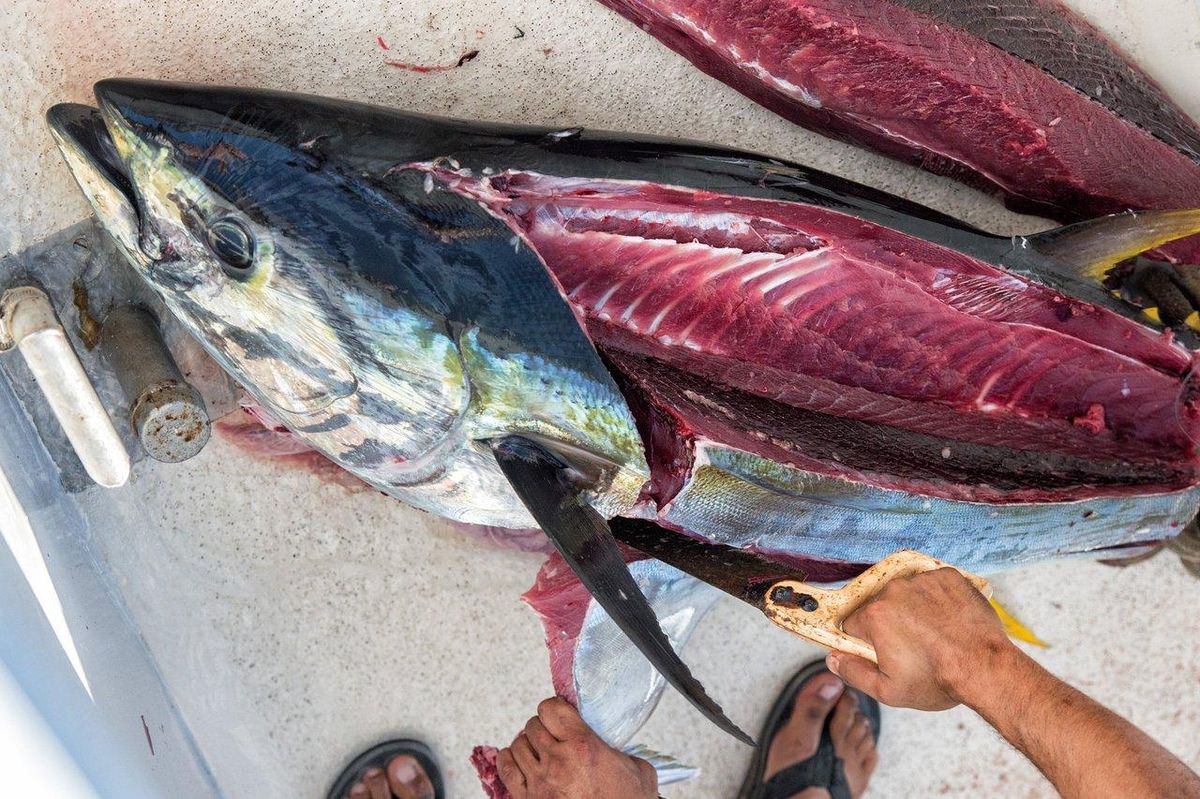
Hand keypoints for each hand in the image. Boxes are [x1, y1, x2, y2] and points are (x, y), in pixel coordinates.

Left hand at [496, 697, 658, 798]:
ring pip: (517, 745)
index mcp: (583, 747)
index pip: (551, 708)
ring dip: (528, 744)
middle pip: (532, 725)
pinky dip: (510, 760)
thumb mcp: (639, 771)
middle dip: (543, 727)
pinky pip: (506, 769)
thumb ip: (622, 751)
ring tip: (539, 750)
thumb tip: (614, 745)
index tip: (561, 714)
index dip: (555, 708)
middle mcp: (558, 761)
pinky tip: (521, 761)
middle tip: (553, 735)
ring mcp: (540, 782)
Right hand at [826, 567, 1013, 710]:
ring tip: (935, 634)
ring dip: (915, 609)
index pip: (855, 624)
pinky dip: (938, 599)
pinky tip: (949, 620)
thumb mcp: (889, 691)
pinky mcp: (948, 576)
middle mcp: (895, 590)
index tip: (885, 652)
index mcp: (875, 615)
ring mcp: (924, 580)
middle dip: (892, 624)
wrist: (986, 668)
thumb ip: (854, 673)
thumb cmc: (939, 680)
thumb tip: (833, 659)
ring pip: (908, 593)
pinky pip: (933, 584)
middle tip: (914, 647)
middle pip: (881, 605)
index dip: (868, 641)